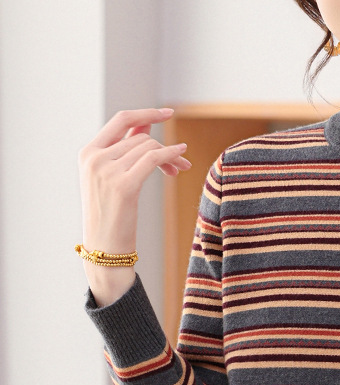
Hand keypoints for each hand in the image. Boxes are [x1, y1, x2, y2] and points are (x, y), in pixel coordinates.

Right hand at [78, 107, 191, 305]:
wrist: (104, 249)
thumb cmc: (112, 218)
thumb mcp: (112, 181)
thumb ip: (125, 155)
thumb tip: (147, 131)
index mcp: (88, 153)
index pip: (120, 121)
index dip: (145, 113)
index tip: (167, 112)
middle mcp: (94, 158)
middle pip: (140, 138)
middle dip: (164, 147)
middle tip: (181, 164)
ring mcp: (106, 170)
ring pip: (148, 148)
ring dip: (170, 157)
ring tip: (180, 171)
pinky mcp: (123, 185)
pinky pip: (152, 159)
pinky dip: (170, 155)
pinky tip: (182, 157)